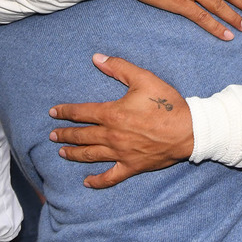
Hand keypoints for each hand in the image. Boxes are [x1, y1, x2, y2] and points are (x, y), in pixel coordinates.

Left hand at [49, 54, 193, 188]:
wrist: (189, 130)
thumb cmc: (166, 104)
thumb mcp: (143, 79)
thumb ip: (118, 68)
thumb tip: (96, 58)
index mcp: (112, 114)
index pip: (81, 112)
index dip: (64, 112)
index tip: (53, 113)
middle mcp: (112, 136)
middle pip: (81, 135)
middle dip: (64, 134)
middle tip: (52, 135)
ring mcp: (120, 154)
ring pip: (90, 155)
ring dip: (73, 154)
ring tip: (61, 152)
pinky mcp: (132, 167)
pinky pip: (110, 177)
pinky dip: (97, 181)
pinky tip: (86, 182)